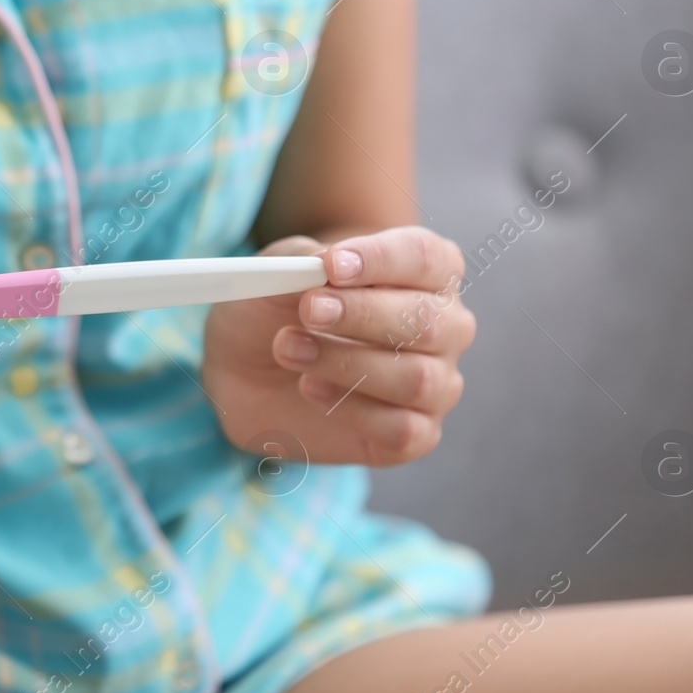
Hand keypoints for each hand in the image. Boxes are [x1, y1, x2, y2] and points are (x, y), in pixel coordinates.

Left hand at [200, 227, 472, 466]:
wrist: (248, 368)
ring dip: (346, 362)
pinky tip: (310, 387)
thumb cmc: (278, 307)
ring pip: (416, 378)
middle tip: (309, 310)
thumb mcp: (280, 271)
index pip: (426, 257)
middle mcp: (444, 327)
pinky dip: (351, 409)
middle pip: (427, 320)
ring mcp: (436, 383)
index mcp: (427, 272)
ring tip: (290, 348)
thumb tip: (325, 267)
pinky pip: (403, 429)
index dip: (382, 261)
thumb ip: (305, 263)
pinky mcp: (415, 435)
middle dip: (363, 314)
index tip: (332, 266)